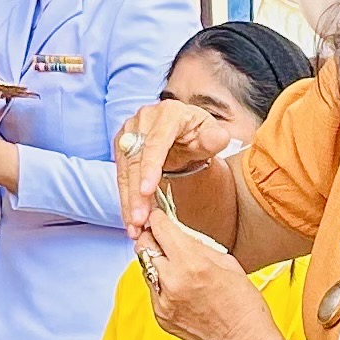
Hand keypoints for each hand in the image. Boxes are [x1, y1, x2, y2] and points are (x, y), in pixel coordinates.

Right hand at [112, 99, 227, 230]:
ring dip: (128, 200)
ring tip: (134, 226)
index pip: (156, 142)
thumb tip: (218, 138)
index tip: (147, 191)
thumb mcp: (212, 135)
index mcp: (169, 113)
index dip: (150, 167)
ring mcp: (130, 131)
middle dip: (136, 192)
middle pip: (136, 159)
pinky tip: (131, 219)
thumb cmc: (199, 134)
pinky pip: (121, 176)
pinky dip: (126, 199)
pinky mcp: (122, 146)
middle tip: (140, 219)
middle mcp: (144, 119)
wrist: (184, 133)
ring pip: (125, 170)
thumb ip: (215, 138)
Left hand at [138, 211, 283, 339]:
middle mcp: (172, 282)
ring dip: (156, 260)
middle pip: (143, 247)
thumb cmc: (244, 304)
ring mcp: (163, 302)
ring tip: (176, 264)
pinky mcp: (161, 317)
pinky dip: (161, 283)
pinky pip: (152, 290)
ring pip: (145, 268)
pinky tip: (180, 286)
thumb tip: (179, 232)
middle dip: (151, 237)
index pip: (160, 229)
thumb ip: (198, 245)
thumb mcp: (227, 262)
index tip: (159, 215)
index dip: (158, 218)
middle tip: (161, 236)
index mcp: (191, 264)